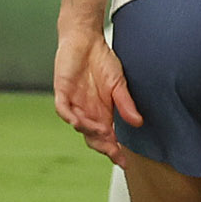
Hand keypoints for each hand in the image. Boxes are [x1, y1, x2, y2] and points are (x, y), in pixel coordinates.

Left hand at [51, 21, 142, 161]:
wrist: (86, 39)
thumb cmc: (102, 61)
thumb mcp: (119, 84)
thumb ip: (125, 104)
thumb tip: (138, 122)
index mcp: (101, 113)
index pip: (107, 138)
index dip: (114, 150)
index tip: (124, 162)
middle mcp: (87, 112)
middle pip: (93, 137)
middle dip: (104, 147)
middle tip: (115, 153)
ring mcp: (74, 103)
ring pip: (79, 126)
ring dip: (91, 132)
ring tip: (105, 133)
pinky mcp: (62, 91)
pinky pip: (63, 109)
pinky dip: (71, 117)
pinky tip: (79, 122)